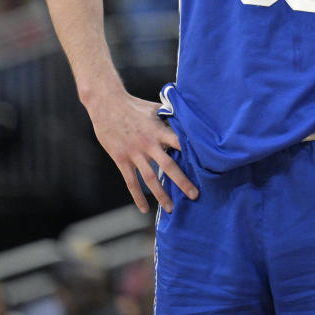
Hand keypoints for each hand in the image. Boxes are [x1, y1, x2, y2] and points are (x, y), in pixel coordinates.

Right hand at [85, 89, 198, 213]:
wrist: (107, 105)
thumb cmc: (134, 105)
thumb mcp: (155, 108)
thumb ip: (169, 117)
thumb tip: (186, 119)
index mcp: (159, 130)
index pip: (180, 144)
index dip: (193, 154)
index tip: (207, 166)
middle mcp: (149, 144)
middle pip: (169, 166)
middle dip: (183, 182)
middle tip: (195, 196)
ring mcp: (135, 153)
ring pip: (150, 179)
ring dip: (162, 195)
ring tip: (171, 209)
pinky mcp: (122, 159)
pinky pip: (131, 182)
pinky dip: (137, 197)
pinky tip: (144, 209)